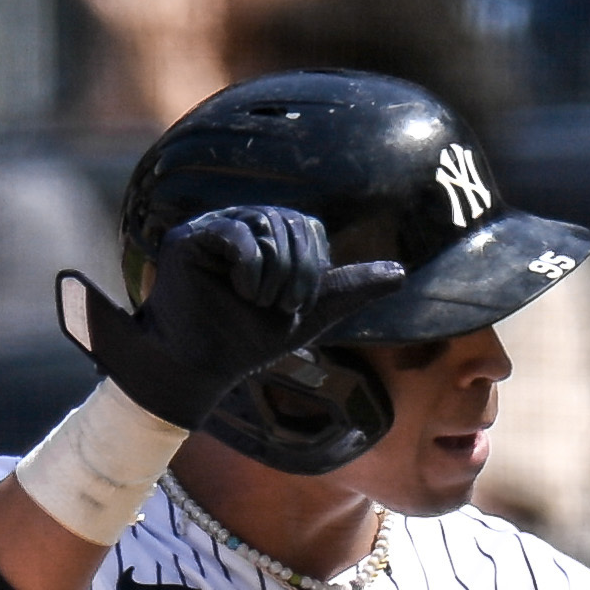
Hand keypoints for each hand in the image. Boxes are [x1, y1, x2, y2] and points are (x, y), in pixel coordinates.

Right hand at [61, 204, 406, 433]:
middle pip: (290, 223)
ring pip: (267, 226)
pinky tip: (240, 292)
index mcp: (268, 236)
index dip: (312, 267)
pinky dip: (250, 269)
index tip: (293, 306)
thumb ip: (350, 289)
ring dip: (274, 276)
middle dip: (296, 273)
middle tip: (277, 306)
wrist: (202, 366)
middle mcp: (241, 224)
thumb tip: (400, 273)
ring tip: (256, 301)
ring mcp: (214, 228)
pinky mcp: (189, 239)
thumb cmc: (246, 341)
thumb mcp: (310, 315)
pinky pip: (237, 234)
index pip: (308, 229)